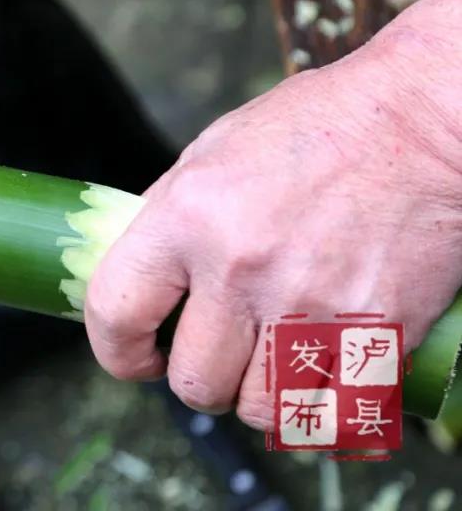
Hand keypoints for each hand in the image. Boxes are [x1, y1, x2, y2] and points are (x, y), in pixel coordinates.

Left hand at [86, 0, 461, 427]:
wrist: (421, 123)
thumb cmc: (316, 128)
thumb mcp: (212, 153)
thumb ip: (167, 219)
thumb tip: (139, 280)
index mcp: (189, 216)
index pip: (115, 314)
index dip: (117, 351)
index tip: (136, 355)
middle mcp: (243, 268)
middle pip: (192, 383)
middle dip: (199, 376)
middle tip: (219, 352)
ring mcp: (312, 306)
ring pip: (260, 411)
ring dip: (261, 393)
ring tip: (274, 357)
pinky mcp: (376, 333)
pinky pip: (331, 414)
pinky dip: (321, 406)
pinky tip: (321, 370)